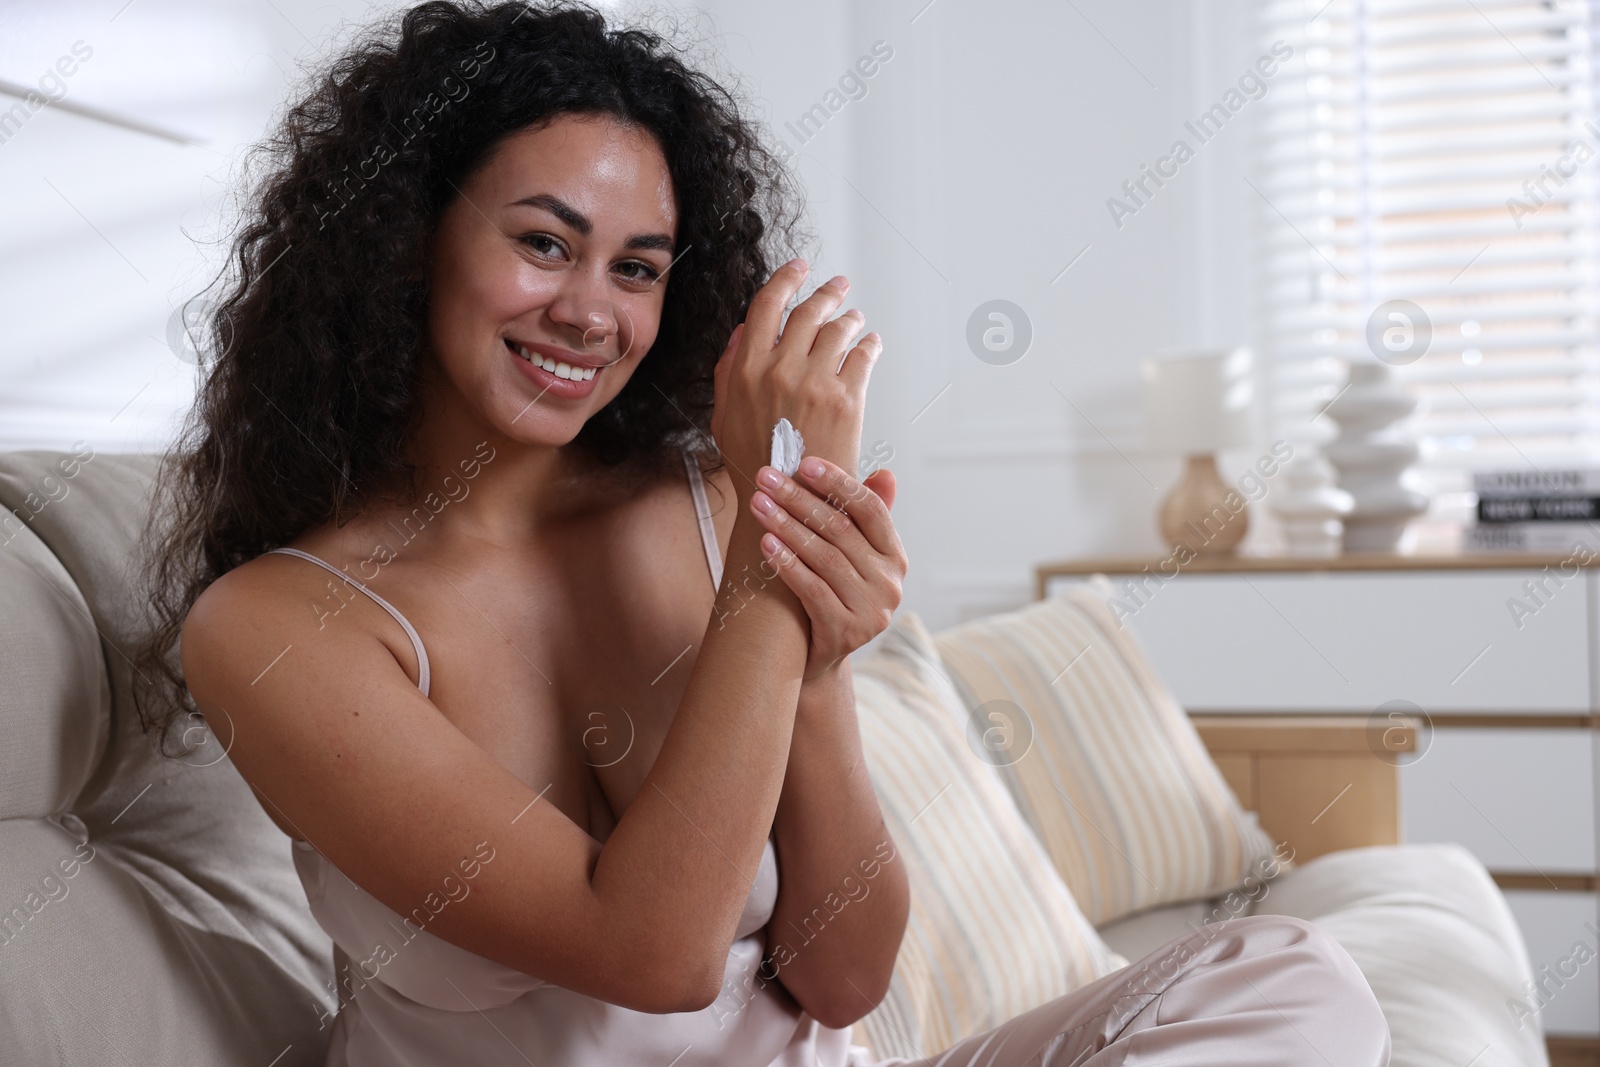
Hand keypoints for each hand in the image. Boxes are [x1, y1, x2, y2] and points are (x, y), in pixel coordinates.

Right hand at [710, 260, 882, 497]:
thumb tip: (743, 331)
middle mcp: (779, 369)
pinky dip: (869, 345)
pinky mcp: (845, 400)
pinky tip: (871, 345)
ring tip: (856, 320)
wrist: (788, 503)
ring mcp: (814, 383)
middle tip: (839, 287)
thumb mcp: (724, 416)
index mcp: (745, 369)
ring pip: (838, 330)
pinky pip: (862, 357)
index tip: (799, 268)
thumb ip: (728, 370)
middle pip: (808, 312)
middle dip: (827, 293)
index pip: (766, 306)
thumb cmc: (754, 463)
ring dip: (850, 319)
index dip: (785, 279)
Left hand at [747, 457, 906, 679]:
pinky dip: (787, 563)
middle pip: (841, 530)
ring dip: (787, 526)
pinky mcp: (847, 632)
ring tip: (758, 505)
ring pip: (824, 557)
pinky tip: (765, 544)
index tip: (803, 463)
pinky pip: (812, 589)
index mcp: (895, 556)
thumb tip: (885, 472)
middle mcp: (890, 583)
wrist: (818, 655)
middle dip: (798, 499)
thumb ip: (864, 517)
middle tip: (765, 478)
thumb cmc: (833, 593)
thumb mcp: (852, 556)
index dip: (838, 483)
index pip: (871, 509)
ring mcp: (871, 610)